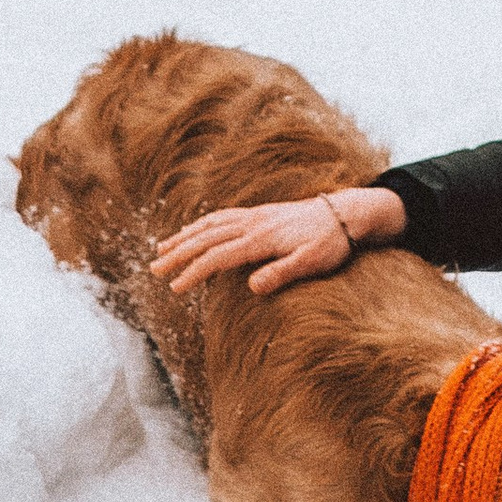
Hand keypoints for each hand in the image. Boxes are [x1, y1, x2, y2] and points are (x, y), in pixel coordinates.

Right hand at [151, 185, 405, 296]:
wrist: (347, 213)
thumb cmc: (332, 241)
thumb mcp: (313, 262)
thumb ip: (282, 273)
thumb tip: (251, 287)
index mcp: (261, 238)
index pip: (218, 256)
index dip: (193, 272)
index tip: (175, 288)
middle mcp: (253, 223)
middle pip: (206, 237)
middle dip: (178, 253)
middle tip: (155, 269)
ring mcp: (256, 215)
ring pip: (211, 224)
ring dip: (185, 236)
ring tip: (162, 248)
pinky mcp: (261, 213)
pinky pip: (223, 216)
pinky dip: (203, 223)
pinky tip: (195, 230)